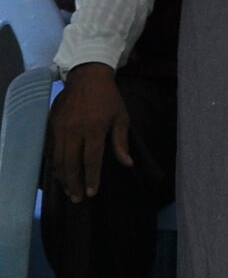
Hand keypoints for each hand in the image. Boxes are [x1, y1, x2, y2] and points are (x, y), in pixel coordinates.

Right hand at [46, 62, 131, 202]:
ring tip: (69, 191)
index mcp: (94, 128)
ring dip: (63, 178)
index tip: (92, 193)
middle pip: (71, 163)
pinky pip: (50, 151)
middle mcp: (74, 131)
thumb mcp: (121, 117)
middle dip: (74, 183)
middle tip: (78, 199)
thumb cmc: (109, 99)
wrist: (87, 78)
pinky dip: (53, 165)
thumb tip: (127, 164)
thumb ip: (120, 142)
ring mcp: (60, 129)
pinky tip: (58, 174)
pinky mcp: (51, 126)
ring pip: (58, 160)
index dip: (92, 178)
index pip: (91, 159)